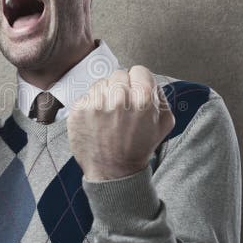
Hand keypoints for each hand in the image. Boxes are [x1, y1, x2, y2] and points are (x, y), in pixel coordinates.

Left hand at [67, 66, 174, 180]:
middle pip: (119, 75)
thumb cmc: (138, 149)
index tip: (135, 91)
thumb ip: (160, 97)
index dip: (138, 81)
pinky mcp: (79, 110)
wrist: (114, 172)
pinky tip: (97, 121)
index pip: (139, 70)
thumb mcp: (163, 124)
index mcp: (142, 100)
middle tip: (121, 107)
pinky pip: (86, 96)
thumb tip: (150, 81)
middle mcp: (118, 99)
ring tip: (108, 115)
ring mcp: (96, 104)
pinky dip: (91, 106)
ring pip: (101, 83)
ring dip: (105, 95)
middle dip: (121, 88)